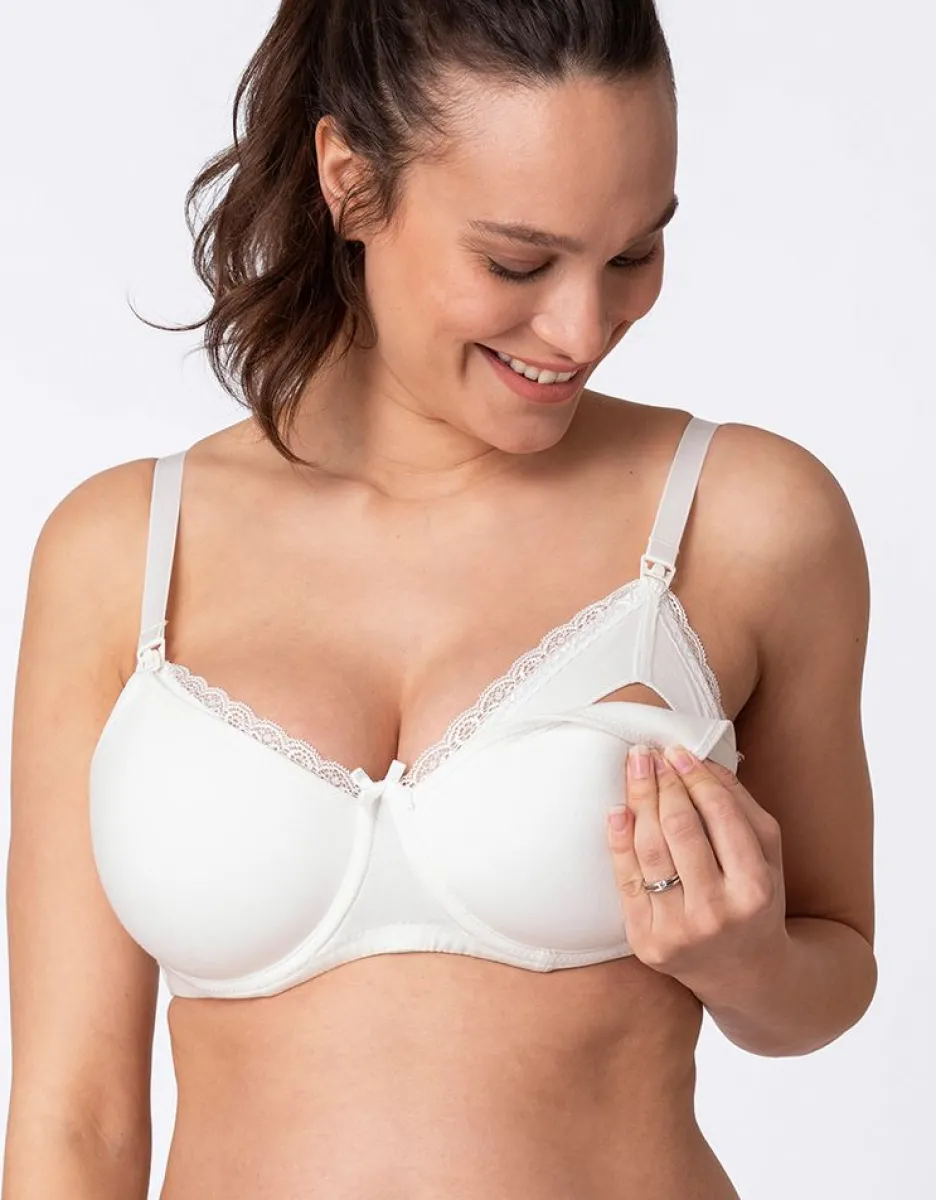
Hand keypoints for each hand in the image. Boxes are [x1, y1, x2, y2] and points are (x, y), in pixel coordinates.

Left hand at [606, 745, 787, 986]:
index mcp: (755, 888)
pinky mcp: (647, 943)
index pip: (720, 816)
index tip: (676, 751)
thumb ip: (740, 806)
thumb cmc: (756, 900)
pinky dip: (618, 841)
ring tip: (633, 768)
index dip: (695, 778)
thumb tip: (702, 762)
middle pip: (680, 829)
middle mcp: (717, 913)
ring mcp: (679, 931)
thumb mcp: (767, 856)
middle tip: (648, 753)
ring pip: (650, 850)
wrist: (746, 974)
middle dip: (662, 782)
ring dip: (638, 800)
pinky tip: (617, 810)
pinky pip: (627, 881)